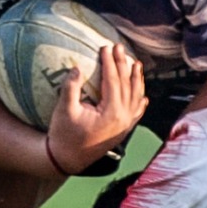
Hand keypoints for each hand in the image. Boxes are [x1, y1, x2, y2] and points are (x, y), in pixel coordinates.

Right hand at [46, 43, 146, 174]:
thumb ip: (71, 88)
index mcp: (112, 112)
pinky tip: (143, 95)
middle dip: (123, 64)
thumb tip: (78, 68)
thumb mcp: (64, 110)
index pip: (113, 80)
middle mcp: (124, 118)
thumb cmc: (63, 135)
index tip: (105, 47)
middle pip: (126, 85)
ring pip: (136, 97)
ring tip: (136, 64)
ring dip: (136, 79)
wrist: (67, 160)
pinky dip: (140, 101)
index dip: (110, 62)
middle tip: (120, 47)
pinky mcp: (123, 131)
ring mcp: (126, 125)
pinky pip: (136, 113)